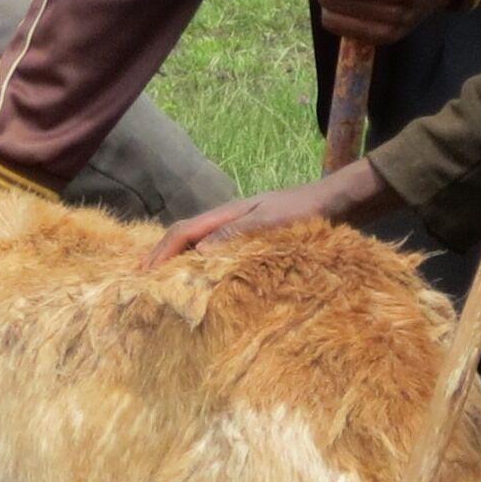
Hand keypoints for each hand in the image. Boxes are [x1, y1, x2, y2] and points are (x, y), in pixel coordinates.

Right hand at [145, 161, 384, 262]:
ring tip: (165, 280)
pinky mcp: (255, 239)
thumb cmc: (305, 211)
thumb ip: (235, 234)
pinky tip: (204, 276)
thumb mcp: (270, 221)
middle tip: (141, 277)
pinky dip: (202, 263)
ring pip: (200, 244)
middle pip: (185, 236)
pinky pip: (219, 252)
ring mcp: (240, 228)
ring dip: (179, 259)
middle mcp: (228, 220)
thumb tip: (200, 253)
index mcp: (226, 213)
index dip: (161, 252)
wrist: (338, 201)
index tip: (143, 273)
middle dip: (162, 255)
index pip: (183, 232)